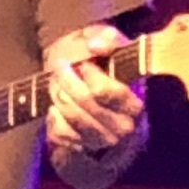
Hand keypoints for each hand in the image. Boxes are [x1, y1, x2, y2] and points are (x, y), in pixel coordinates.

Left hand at [45, 26, 144, 174]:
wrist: (103, 101)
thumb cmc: (108, 69)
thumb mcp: (111, 48)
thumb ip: (107, 39)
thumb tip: (97, 46)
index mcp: (134, 105)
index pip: (105, 91)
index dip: (88, 74)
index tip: (83, 63)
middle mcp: (123, 128)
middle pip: (85, 102)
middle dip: (66, 81)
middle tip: (60, 67)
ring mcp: (103, 142)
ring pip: (72, 117)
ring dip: (58, 96)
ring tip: (56, 83)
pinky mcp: (84, 150)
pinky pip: (61, 134)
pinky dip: (54, 119)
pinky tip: (57, 107)